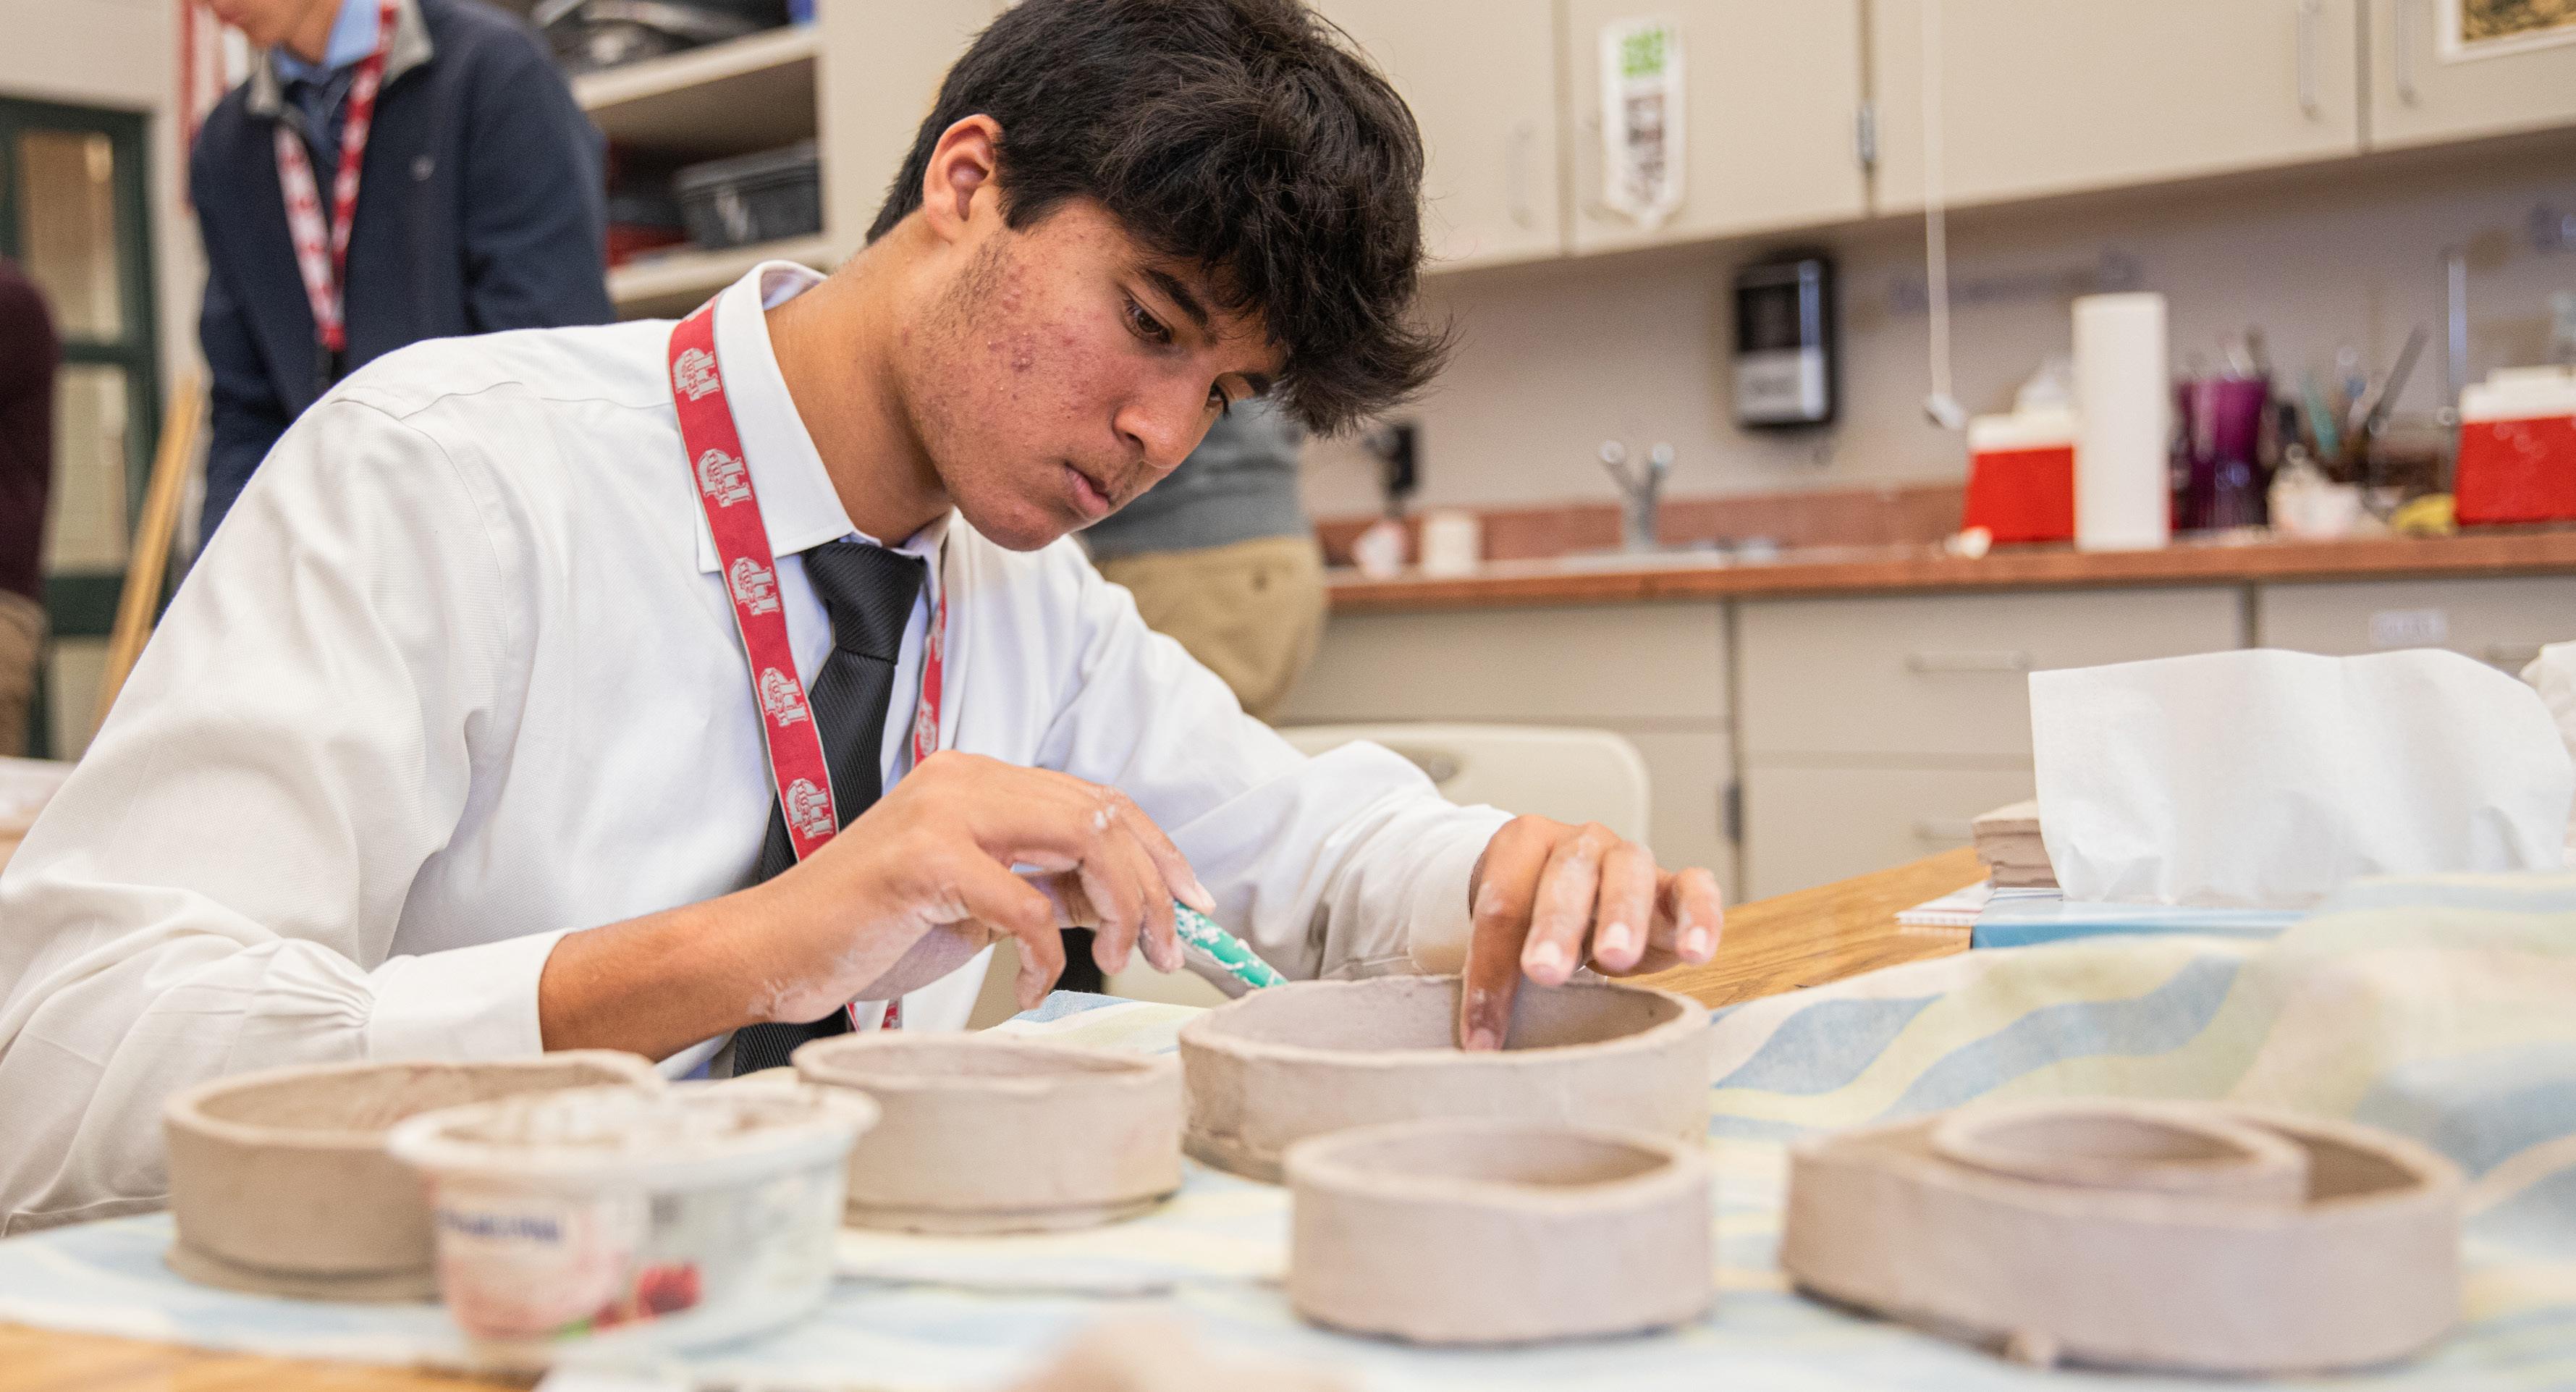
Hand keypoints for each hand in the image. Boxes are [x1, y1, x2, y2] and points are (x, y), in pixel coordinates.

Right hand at [746, 751, 1212, 1019]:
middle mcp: (965, 780)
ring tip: (1116, 959)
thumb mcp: (977, 904)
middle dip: (1154, 885)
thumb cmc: (869, 930)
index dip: (1158, 850)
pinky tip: (1033, 985)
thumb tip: (1126, 903)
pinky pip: (1026, 905)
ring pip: (1081, 841)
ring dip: (1120, 909)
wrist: (773, 951)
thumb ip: (1045, 888)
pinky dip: (1046, 954)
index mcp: (979, 781)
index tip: (1193, 904)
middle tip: (1168, 947)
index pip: (1096, 799)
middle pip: (1102, 814)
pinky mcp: (924, 860)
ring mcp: (943, 813)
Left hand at [1455, 816, 1723, 1050]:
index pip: (1500, 905)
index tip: (1482, 1034)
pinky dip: (1699, 917)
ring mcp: (1630, 858)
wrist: (1582, 900)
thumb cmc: (1537, 920)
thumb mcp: (1509, 939)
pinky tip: (1696, 954)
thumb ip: (1494, 976)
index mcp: (1522, 844)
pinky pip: (1695, 889)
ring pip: (1629, 875)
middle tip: (1543, 972)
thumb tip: (1477, 1049)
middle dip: (1554, 926)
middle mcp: (1579, 843)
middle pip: (1565, 878)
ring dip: (1623, 917)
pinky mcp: (1675, 885)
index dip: (1489, 970)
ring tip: (1618, 959)